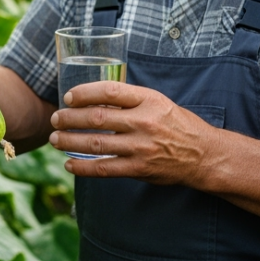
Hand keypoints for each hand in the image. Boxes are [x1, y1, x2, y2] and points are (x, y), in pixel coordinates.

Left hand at [48, 81, 220, 184]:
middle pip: (97, 118)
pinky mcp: (139, 169)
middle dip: (70, 118)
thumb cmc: (177, 125)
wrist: (204, 155)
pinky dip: (83, 167)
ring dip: (70, 141)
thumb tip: (93, 97)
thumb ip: (130, 100)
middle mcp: (144, 122)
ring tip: (55, 139)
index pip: (109, 91)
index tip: (69, 97)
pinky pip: (104, 168)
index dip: (84, 93)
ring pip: (96, 143)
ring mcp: (141, 147)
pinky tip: (70, 163)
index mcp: (149, 100)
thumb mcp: (158, 102)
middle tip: (55, 118)